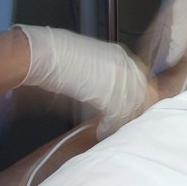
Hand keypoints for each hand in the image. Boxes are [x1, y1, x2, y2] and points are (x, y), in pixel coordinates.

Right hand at [15, 25, 156, 138]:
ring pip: (131, 105)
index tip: (128, 110)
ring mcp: (118, 78)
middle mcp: (123, 64)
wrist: (45, 54)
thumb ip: (102, 78)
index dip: (134, 98)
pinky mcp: (108, 91)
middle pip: (140, 93)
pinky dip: (110, 126)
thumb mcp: (88, 64)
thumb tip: (105, 98)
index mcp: (119, 55)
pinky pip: (117, 114)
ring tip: (110, 130)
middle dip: (132, 111)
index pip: (138, 80)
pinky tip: (102, 131)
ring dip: (121, 121)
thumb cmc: (58, 58)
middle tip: (121, 123)